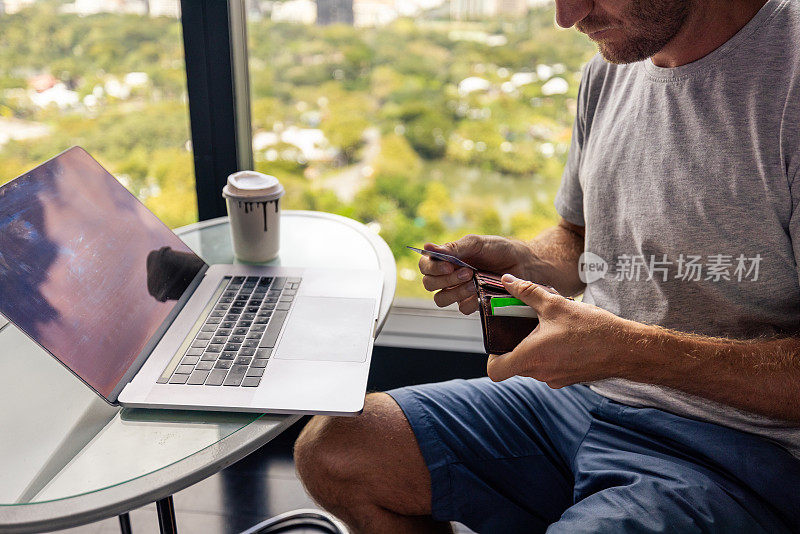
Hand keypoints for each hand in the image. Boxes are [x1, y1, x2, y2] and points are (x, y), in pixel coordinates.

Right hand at [418, 235, 531, 314]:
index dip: (432, 268)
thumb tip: (427, 247)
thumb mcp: (477, 243)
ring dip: (456, 292)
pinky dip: (472, 300)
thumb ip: (454, 248)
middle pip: (429, 284)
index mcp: (447, 259)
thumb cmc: (501, 250)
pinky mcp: (472, 303)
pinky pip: (462, 308)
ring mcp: (460, 291)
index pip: (425, 265)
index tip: (449, 266)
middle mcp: (450, 276)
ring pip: (441, 299)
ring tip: (475, 282)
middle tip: (468, 273)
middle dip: (446, 280)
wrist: (525, 263)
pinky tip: (484, 291)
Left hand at [486, 274, 626, 387]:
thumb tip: (507, 280)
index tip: (498, 341)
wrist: (627, 348)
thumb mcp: (556, 304)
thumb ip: (527, 292)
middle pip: (514, 364)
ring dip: (534, 347)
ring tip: (548, 327)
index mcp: (532, 357)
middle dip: (515, 344)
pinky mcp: (568, 379)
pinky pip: (550, 367)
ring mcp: (556, 379)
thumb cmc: (592, 329)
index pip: (495, 371)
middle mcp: (541, 373)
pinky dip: (550, 353)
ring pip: (533, 365)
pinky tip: (563, 336)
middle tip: (523, 323)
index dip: (491, 357)